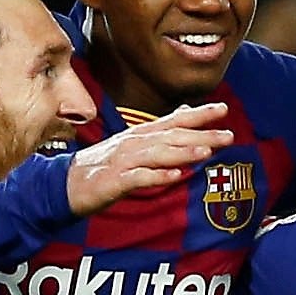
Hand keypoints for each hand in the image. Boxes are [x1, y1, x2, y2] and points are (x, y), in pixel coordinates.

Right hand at [64, 103, 232, 215]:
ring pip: (158, 154)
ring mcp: (123, 161)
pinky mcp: (114, 181)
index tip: (223, 110)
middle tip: (229, 136)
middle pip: (172, 137)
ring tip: (207, 152)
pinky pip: (139, 178)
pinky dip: (158, 176)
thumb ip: (159, 133)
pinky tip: (175, 175)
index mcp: (140, 135)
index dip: (199, 115)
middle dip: (201, 135)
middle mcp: (134, 143)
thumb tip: (184, 115)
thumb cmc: (103, 166)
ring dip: (183, 152)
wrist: (66, 184)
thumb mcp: (132, 146)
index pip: (174, 121)